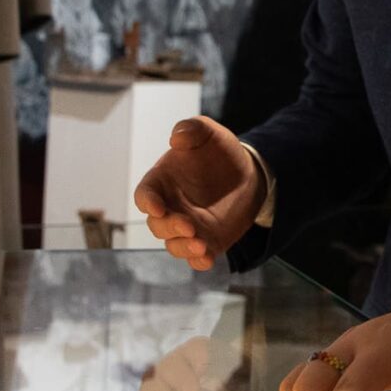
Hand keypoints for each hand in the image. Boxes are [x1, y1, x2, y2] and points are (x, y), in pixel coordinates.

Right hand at [134, 116, 262, 269]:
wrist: (246, 172)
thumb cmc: (217, 151)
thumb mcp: (207, 133)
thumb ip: (192, 129)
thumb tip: (178, 136)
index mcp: (160, 182)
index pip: (145, 195)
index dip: (148, 202)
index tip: (157, 207)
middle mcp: (168, 208)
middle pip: (158, 225)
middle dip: (170, 227)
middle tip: (188, 225)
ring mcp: (186, 228)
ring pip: (174, 244)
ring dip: (183, 247)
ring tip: (200, 245)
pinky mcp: (206, 241)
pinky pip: (196, 257)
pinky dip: (198, 261)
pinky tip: (206, 259)